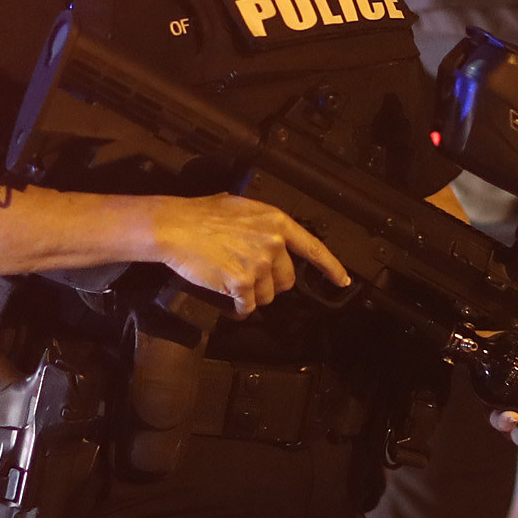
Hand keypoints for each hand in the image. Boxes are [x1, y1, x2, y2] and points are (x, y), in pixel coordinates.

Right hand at [146, 195, 348, 315]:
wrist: (175, 226)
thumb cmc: (202, 214)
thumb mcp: (241, 208)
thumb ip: (262, 224)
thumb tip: (268, 236)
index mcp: (277, 223)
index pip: (313, 249)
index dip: (331, 268)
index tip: (342, 281)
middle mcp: (273, 243)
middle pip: (287, 280)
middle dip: (271, 284)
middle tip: (251, 277)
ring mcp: (258, 264)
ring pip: (267, 296)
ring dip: (253, 296)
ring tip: (234, 284)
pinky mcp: (241, 283)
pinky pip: (247, 306)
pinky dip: (239, 309)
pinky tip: (229, 303)